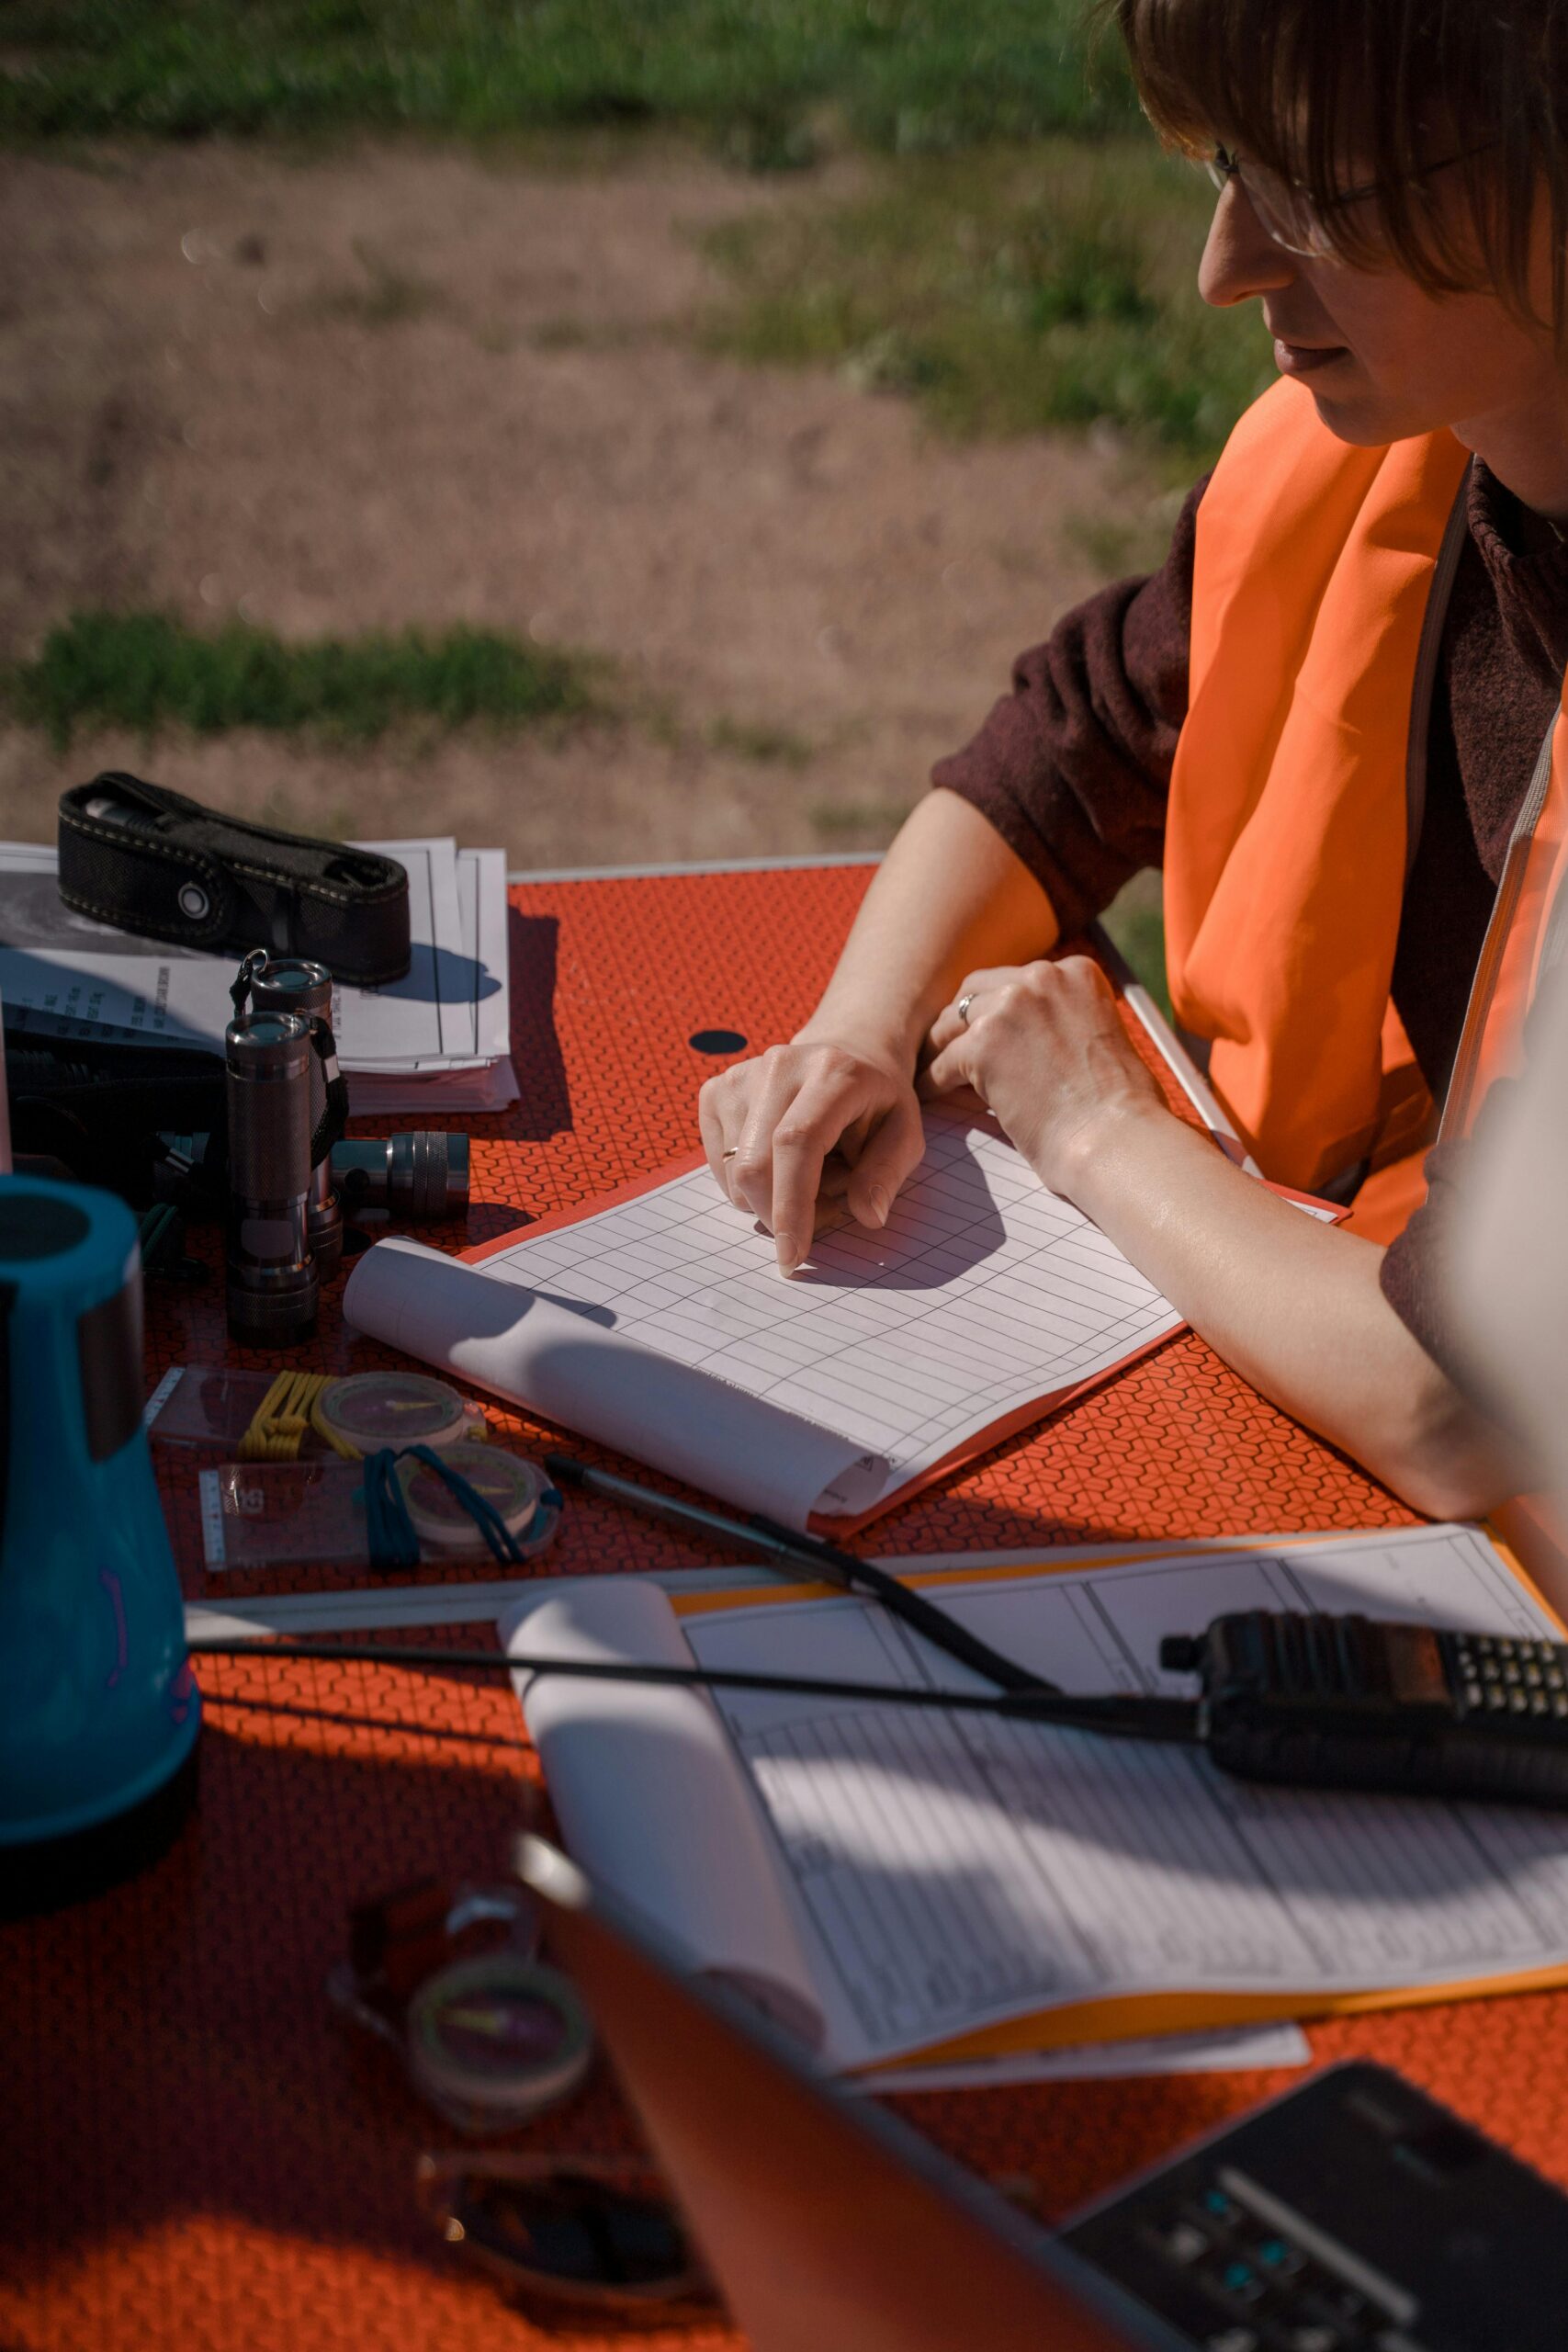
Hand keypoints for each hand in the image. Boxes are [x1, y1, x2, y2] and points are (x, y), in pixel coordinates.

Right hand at [698, 1035, 924, 1274]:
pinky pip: (717, 1163)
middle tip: (817, 1220)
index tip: (794, 1255)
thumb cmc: (877, 1103)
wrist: (845, 1052)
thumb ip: (887, 1175)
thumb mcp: (904, 1136)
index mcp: (834, 1073)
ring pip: (733, 1170)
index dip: (792, 1205)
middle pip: (755, 1164)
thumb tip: (867, 1216)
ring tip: (808, 1181)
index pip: (797, 1143)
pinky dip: (745, 1185)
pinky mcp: (716, 1089)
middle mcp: (780, 1066)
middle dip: (778, 1215)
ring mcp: (742, 1075)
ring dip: (767, 1199)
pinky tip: (778, 1166)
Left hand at [922, 956, 1165, 1196]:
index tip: (980, 1028)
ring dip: (938, 1050)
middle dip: (958, 1022)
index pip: (1013, 981)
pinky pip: (943, 1063)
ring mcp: (1009, 1008)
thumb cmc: (1119, 1108)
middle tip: (942, 1048)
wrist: (1117, 1138)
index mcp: (1075, 973)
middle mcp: (1041, 978)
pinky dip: (932, 1082)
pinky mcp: (982, 1046)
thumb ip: (1065, 1021)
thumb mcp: (1100, 1036)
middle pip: (975, 993)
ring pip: (951, 1025)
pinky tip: (927, 1098)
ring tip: (929, 1071)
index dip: (992, 1008)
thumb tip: (1030, 1037)